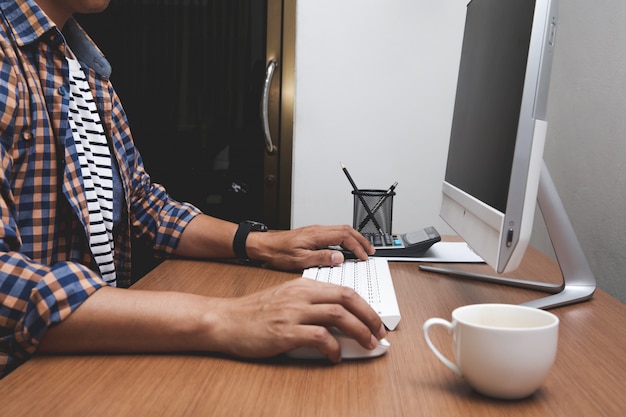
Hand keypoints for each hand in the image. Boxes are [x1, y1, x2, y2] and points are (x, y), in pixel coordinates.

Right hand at [207, 278, 386, 362]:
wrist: (225, 320)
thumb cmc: (253, 313)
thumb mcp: (285, 298)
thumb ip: (310, 303)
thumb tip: (338, 318)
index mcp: (303, 285)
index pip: (343, 290)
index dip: (364, 305)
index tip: (374, 319)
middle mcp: (301, 295)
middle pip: (347, 299)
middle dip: (369, 316)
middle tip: (379, 332)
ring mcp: (293, 313)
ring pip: (338, 316)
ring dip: (359, 331)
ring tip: (366, 344)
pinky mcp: (286, 332)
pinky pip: (320, 337)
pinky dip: (333, 348)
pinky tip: (334, 357)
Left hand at [247, 224, 374, 269]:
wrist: (265, 245)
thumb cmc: (278, 252)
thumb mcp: (299, 260)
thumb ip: (321, 258)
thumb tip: (339, 258)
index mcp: (317, 235)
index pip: (344, 237)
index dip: (357, 246)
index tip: (364, 256)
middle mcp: (318, 230)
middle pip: (347, 229)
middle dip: (361, 240)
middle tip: (371, 251)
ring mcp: (316, 231)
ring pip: (342, 230)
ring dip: (355, 238)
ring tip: (363, 249)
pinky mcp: (314, 234)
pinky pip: (335, 233)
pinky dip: (346, 239)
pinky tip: (347, 248)